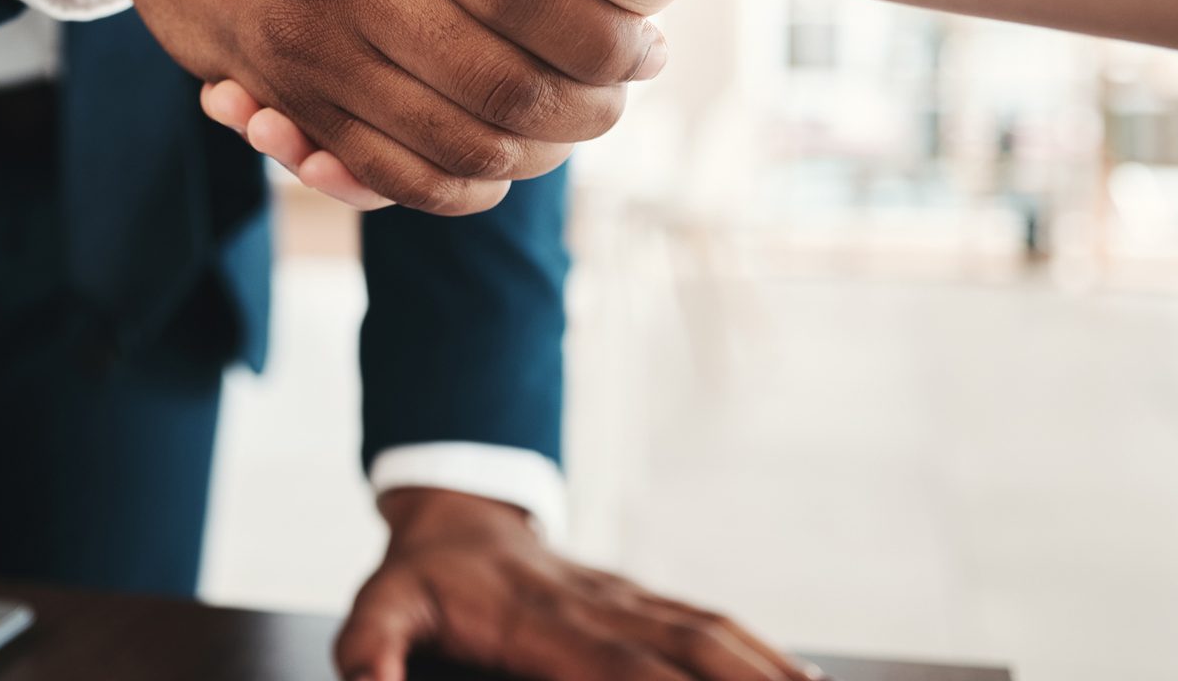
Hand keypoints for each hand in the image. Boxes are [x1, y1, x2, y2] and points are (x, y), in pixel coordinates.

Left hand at [344, 490, 820, 680]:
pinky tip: (806, 677)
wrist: (452, 513)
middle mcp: (599, 607)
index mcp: (540, 623)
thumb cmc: (419, 580)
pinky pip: (711, 621)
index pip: (619, 670)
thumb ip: (372, 652)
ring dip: (770, 672)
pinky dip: (763, 652)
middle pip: (688, 655)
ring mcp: (627, 598)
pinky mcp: (641, 597)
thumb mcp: (376, 610)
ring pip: (712, 635)